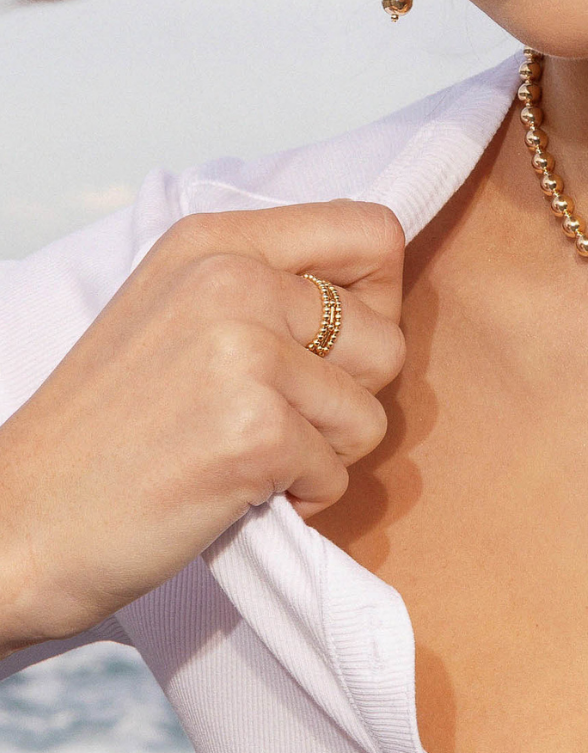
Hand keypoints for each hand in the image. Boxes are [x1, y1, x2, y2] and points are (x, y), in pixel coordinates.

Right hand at [0, 200, 405, 658]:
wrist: (19, 522)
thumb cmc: (106, 428)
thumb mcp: (176, 307)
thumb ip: (268, 282)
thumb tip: (376, 289)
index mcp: (217, 240)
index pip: (372, 230)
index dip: (378, 296)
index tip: (334, 344)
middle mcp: (234, 280)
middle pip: (386, 334)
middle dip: (348, 394)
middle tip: (274, 416)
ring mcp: (246, 353)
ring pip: (371, 410)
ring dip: (324, 450)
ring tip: (248, 452)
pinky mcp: (256, 432)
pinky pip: (340, 471)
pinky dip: (300, 496)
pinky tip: (234, 489)